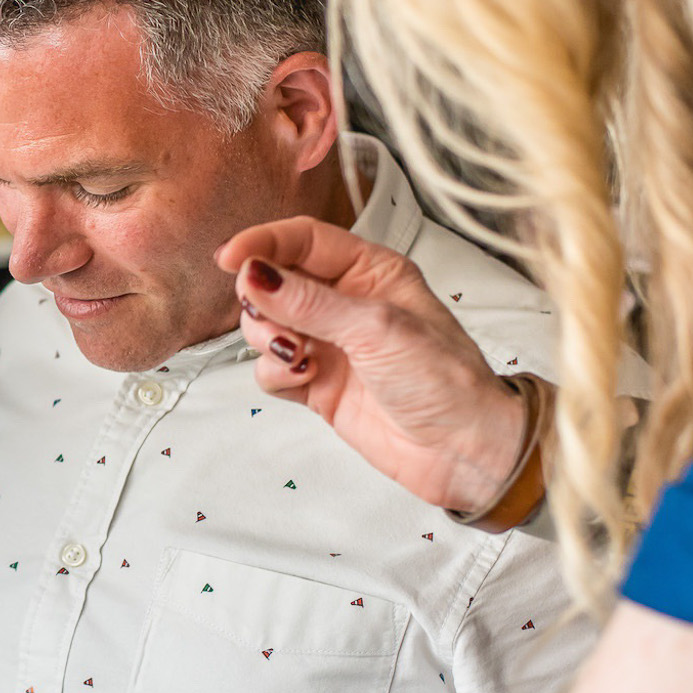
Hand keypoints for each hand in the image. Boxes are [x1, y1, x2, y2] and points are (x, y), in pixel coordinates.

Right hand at [215, 218, 529, 514]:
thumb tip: (254, 275)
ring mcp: (328, 343)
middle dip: (262, 299)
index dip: (263, 243)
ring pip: (265, 324)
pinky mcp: (315, 382)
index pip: (303, 240)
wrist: (462, 451)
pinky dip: (275, 373)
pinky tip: (304, 379)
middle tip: (272, 321)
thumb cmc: (447, 382)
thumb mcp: (377, 329)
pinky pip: (269, 368)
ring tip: (296, 355)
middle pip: (273, 280)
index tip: (230, 258)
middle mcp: (345, 302)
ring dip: (268, 339)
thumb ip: (310, 302)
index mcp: (370, 271)